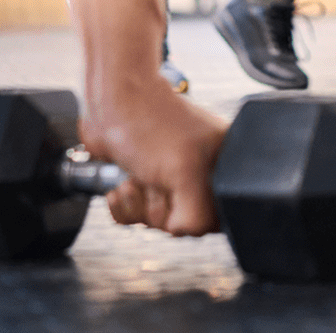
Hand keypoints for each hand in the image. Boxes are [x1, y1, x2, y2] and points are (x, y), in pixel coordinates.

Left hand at [80, 83, 227, 236]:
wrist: (109, 103)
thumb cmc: (148, 122)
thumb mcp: (185, 171)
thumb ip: (198, 213)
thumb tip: (185, 231)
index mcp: (225, 162)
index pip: (221, 215)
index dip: (196, 213)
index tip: (182, 193)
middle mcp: (202, 171)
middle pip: (187, 223)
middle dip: (161, 206)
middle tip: (157, 177)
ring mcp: (172, 178)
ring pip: (158, 221)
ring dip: (140, 202)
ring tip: (138, 174)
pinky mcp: (145, 183)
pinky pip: (137, 217)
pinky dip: (125, 205)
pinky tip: (124, 183)